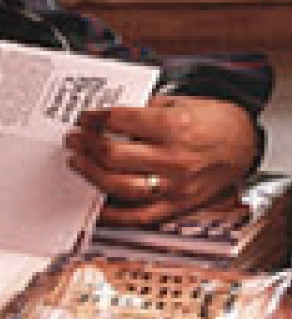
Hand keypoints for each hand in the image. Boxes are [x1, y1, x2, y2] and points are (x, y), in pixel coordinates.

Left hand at [64, 94, 257, 227]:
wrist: (244, 146)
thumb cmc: (210, 121)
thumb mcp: (179, 102)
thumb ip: (143, 109)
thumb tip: (104, 117)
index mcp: (174, 127)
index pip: (119, 121)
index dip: (94, 118)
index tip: (84, 118)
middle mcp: (174, 159)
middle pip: (113, 155)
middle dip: (84, 145)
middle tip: (73, 139)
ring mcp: (174, 186)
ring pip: (118, 186)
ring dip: (89, 174)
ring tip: (76, 162)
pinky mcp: (176, 206)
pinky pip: (137, 216)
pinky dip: (111, 214)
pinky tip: (93, 203)